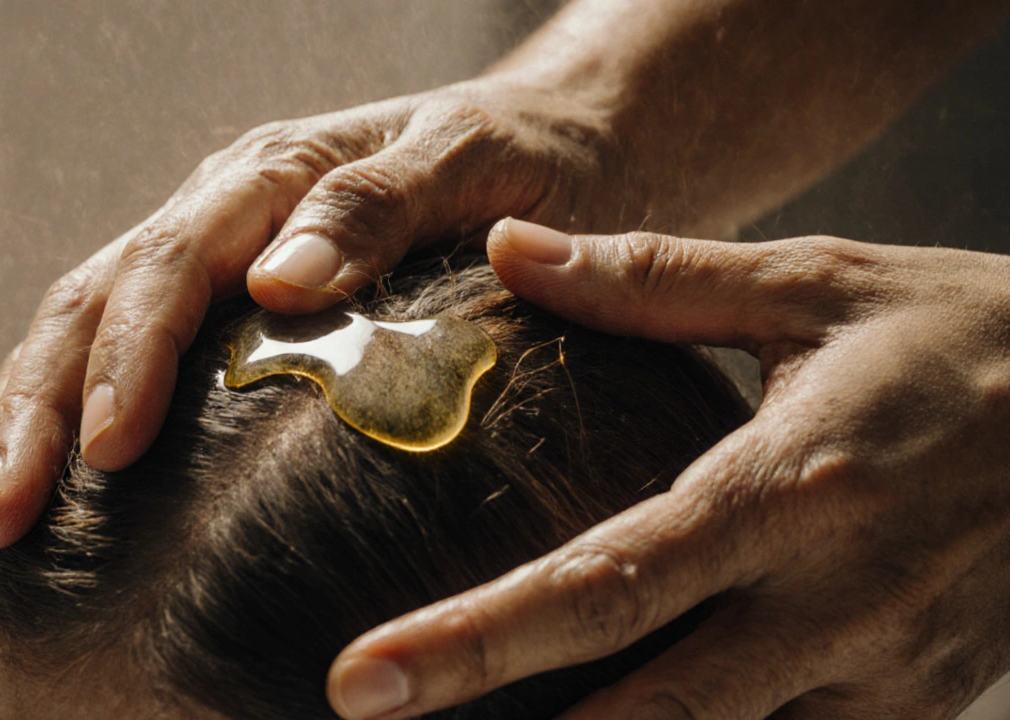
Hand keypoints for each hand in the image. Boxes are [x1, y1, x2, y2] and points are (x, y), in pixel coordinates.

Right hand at [0, 79, 630, 578]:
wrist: (557, 138)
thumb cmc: (523, 163)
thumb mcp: (468, 164)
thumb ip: (377, 207)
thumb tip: (279, 281)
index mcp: (272, 177)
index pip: (170, 266)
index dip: (130, 360)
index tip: (106, 455)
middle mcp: (219, 213)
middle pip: (94, 308)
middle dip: (33, 420)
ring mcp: (209, 256)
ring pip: (75, 338)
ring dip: (14, 434)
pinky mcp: (217, 303)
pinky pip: (111, 357)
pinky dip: (55, 427)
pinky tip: (20, 493)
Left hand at [326, 219, 1009, 719]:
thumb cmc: (969, 340)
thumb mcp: (818, 284)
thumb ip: (654, 280)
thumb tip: (510, 250)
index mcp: (794, 488)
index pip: (607, 584)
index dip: (476, 640)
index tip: (366, 678)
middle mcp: (837, 603)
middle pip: (649, 710)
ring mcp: (885, 674)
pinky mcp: (917, 707)